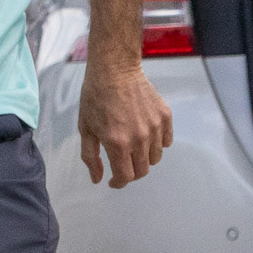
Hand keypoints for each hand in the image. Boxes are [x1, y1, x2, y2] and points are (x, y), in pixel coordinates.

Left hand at [78, 62, 172, 187]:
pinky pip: (166, 141)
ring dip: (144, 159)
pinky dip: (158, 144)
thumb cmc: (95, 97)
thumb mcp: (85, 128)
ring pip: (155, 158)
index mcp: (117, 143)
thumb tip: (97, 179)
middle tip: (122, 164)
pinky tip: (145, 136)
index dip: (118, 183)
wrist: (114, 69)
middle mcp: (139, 138)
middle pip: (142, 170)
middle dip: (131, 173)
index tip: (113, 181)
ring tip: (133, 148)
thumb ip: (91, 156)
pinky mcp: (165, 116)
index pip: (125, 177)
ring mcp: (154, 127)